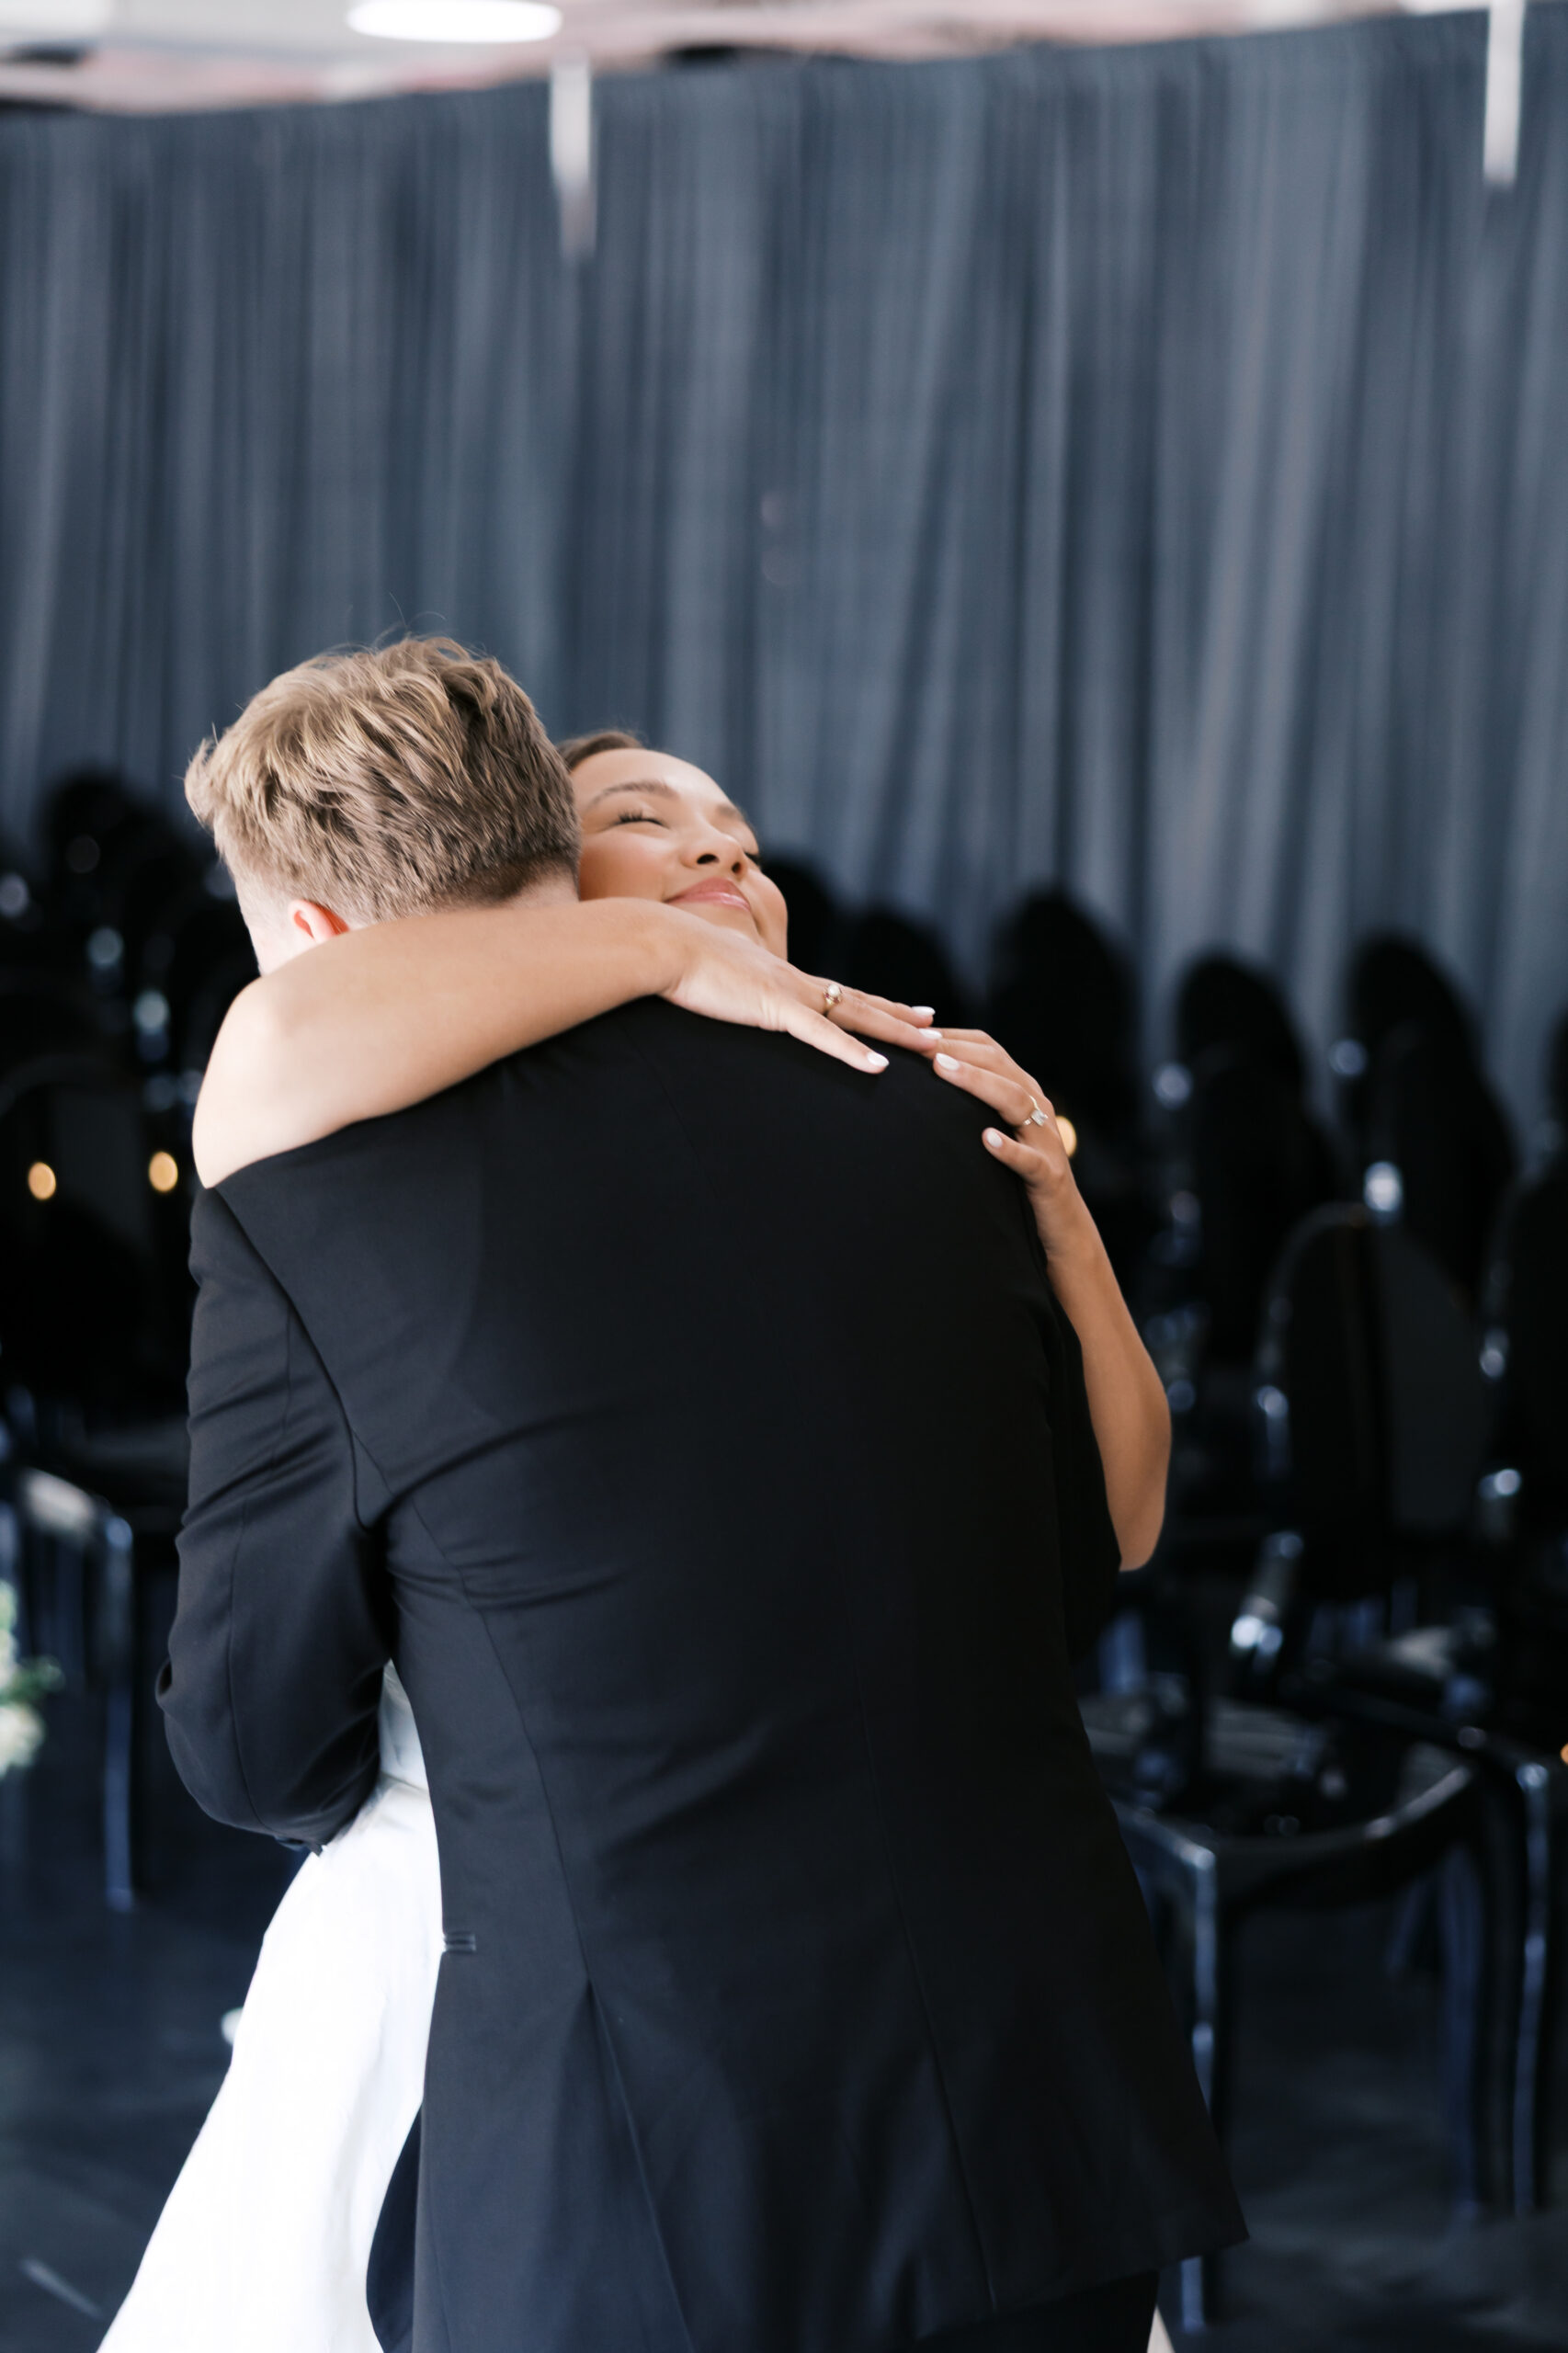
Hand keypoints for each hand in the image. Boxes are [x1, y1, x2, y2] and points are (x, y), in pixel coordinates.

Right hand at [657, 905, 935, 1071]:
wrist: (660, 945)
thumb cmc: (676, 961)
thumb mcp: (713, 976)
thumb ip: (731, 988)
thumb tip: (728, 992)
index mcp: (781, 978)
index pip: (837, 993)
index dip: (871, 1003)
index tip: (901, 1009)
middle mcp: (794, 982)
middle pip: (858, 1002)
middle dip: (898, 1016)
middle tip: (935, 1026)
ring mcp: (788, 994)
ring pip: (855, 1015)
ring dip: (893, 1031)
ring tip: (929, 1044)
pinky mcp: (773, 1008)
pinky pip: (822, 1035)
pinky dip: (852, 1052)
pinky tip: (880, 1067)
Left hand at [918, 1028, 1096, 1262]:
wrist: (1059, 1223)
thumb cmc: (1015, 1173)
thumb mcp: (995, 1128)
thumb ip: (969, 1103)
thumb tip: (922, 1078)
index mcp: (1023, 1091)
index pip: (989, 1049)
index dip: (953, 1036)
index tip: (914, 1031)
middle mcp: (1037, 1107)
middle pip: (1000, 1066)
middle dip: (958, 1050)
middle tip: (919, 1044)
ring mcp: (1045, 1139)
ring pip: (1014, 1100)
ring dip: (978, 1083)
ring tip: (943, 1070)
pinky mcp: (1048, 1175)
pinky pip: (1029, 1159)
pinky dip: (1008, 1149)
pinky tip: (986, 1140)